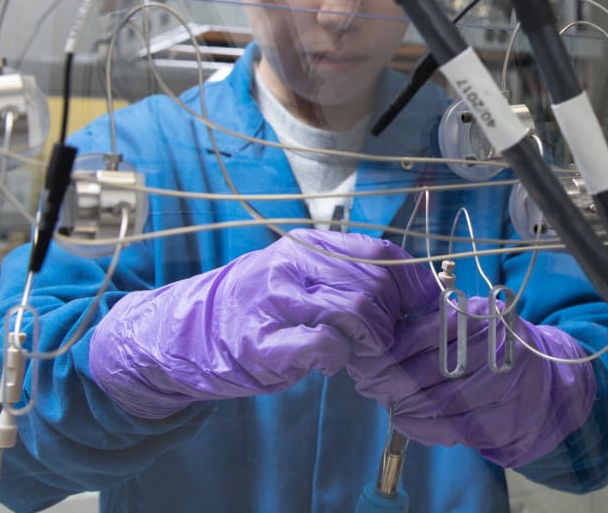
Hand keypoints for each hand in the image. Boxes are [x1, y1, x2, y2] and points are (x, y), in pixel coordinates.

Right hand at [89, 230, 431, 418]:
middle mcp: (294, 264)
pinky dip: (338, 357)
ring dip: (369, 339)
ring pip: (356, 309)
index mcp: (308, 244)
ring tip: (356, 351)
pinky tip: (327, 362)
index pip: (380, 252)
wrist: (182, 332)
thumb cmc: (253, 306)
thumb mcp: (298, 275)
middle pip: (374, 284)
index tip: (425, 307)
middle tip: (378, 340)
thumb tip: (405, 288)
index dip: (412, 282)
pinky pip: (325, 344)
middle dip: (389, 319)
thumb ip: (343, 274)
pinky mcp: (264, 343)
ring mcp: (277, 301)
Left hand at [347, 294, 596, 467]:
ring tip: (389, 404)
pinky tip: (408, 422)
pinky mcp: (508, 418)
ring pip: (444, 401)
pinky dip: (425, 429)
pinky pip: (458, 428)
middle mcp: (501, 347)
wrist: (551, 377)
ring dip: (407, 407)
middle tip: (371, 384)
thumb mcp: (473, 320)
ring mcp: (508, 384)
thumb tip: (383, 338)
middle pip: (435, 367)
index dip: (397, 347)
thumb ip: (435, 322)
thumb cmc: (497, 346)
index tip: (372, 357)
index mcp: (487, 315)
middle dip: (395, 380)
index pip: (432, 329)